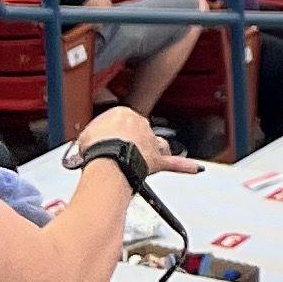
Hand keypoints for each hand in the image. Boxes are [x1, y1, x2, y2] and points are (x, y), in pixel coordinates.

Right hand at [74, 114, 193, 180]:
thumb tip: (89, 144)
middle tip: (116, 154)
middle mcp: (141, 125)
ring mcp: (150, 142)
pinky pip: (174, 163)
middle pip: (139, 134)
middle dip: (130, 144)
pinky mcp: (156, 160)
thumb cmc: (97, 146)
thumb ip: (92, 137)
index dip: (113, 135)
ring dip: (152, 151)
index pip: (121, 122)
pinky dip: (185, 166)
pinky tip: (196, 168)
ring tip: (145, 158)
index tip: (107, 142)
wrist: (108, 158)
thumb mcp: (85, 136)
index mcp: (123, 113)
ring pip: (156, 145)